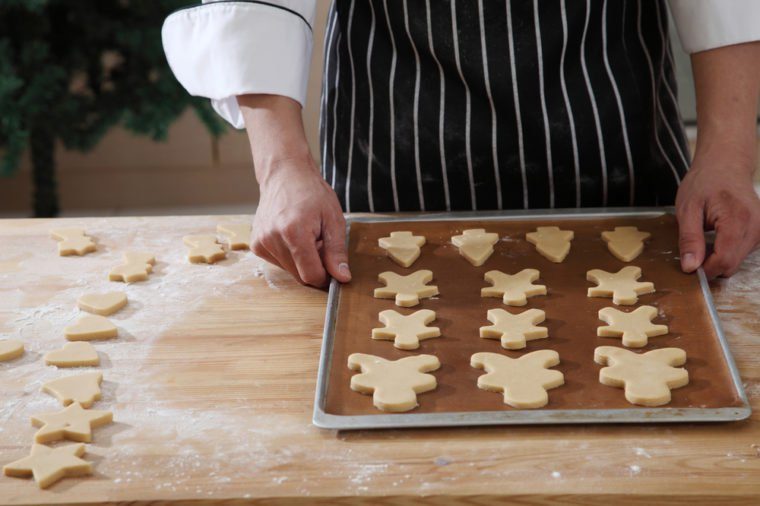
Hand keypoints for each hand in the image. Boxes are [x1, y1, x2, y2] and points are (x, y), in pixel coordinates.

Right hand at [237, 93, 350, 287]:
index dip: (326, 277)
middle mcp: (272, 239)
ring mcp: (261, 242)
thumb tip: (342, 278)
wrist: (285, 175)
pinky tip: (292, 237)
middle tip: (320, 244)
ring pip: (290, 271)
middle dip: (314, 266)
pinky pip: (279, 263)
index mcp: (294, 232)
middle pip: (300, 276)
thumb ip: (337, 251)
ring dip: (302, 261)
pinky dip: (290, 256)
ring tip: (306, 237)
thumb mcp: (333, 219)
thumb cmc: (311, 193)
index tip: (333, 269)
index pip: (311, 275)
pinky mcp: (256, 245)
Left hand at [676, 152, 759, 277]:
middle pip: (732, 264)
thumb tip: (690, 267)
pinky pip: (742, 253)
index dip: (704, 269)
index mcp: (737, 219)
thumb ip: (689, 239)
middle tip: (694, 248)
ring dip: (718, 257)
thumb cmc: (704, 183)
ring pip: (737, 261)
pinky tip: (717, 236)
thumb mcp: (687, 210)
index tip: (689, 265)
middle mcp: (756, 226)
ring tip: (706, 235)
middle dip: (710, 264)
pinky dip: (727, 251)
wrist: (725, 165)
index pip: (725, 260)